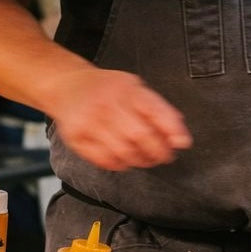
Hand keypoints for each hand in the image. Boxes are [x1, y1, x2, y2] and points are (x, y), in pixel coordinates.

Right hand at [48, 68, 191, 170]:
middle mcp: (107, 104)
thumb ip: (159, 110)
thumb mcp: (135, 88)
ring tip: (146, 158)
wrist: (68, 86)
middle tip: (164, 155)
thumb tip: (180, 137)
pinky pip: (104, 160)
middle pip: (141, 135)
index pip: (155, 111)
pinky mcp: (77, 138)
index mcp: (126, 89)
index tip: (182, 143)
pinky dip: (121, 165)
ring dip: (141, 160)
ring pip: (124, 152)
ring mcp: (90, 121)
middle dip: (159, 151)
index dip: (173, 130)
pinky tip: (126, 160)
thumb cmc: (106, 89)